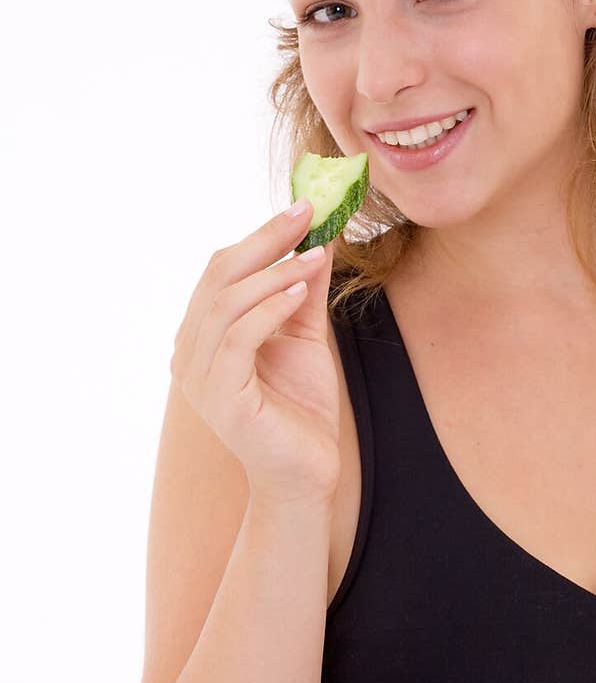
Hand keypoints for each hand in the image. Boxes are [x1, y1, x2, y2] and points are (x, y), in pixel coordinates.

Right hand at [170, 201, 340, 503]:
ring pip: (226, 305)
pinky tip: (301, 293)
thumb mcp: (304, 335)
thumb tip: (319, 237)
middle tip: (307, 214)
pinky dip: (269, 309)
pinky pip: (238, 339)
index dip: (260, 236)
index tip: (303, 208)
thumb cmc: (301, 408)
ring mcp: (197, 378)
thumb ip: (304, 290)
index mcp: (201, 335)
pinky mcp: (219, 398)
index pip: (221, 271)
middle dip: (265, 241)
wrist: (307, 474)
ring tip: (315, 257)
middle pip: (217, 278)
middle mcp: (189, 353)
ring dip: (274, 273)